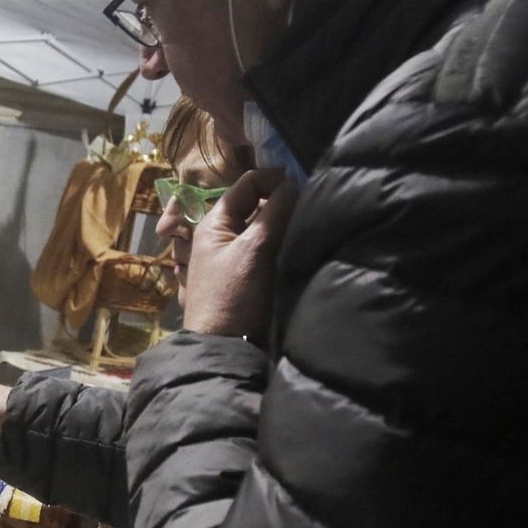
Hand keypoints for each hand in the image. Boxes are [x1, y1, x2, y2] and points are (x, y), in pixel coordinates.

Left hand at [181, 168, 297, 341]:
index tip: (304, 186)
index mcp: (214, 222)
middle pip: (257, 205)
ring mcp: (234, 256)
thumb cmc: (235, 296)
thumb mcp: (254, 250)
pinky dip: (283, 244)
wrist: (225, 347)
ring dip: (286, 224)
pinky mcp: (247, 276)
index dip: (274, 179)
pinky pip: (268, 249)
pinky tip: (302, 246)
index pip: (247, 183)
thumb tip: (293, 183)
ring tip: (311, 225)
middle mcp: (222, 234)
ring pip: (265, 228)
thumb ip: (274, 212)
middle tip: (313, 207)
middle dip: (283, 202)